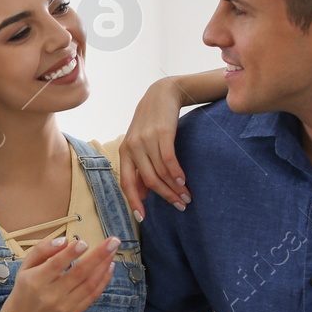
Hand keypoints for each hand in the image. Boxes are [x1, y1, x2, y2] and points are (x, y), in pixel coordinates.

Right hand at [3, 235, 119, 311]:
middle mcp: (52, 295)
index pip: (55, 265)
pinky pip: (93, 295)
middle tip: (113, 241)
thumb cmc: (27, 285)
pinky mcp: (74, 311)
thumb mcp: (26, 265)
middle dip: (98, 256)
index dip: (70, 254)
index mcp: (37, 281)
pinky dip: (104, 280)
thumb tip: (64, 241)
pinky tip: (109, 266)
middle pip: (78, 274)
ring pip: (89, 284)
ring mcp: (65, 305)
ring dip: (104, 266)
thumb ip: (42, 250)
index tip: (84, 242)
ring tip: (113, 250)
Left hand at [120, 77, 193, 217]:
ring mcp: (146, 140)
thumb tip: (143, 195)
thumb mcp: (140, 144)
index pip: (126, 183)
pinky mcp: (162, 133)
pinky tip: (185, 182)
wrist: (162, 94)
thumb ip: (140, 168)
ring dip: (176, 188)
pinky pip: (169, 160)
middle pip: (149, 181)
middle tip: (180, 206)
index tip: (143, 218)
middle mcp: (132, 148)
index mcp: (125, 153)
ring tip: (187, 197)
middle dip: (165, 197)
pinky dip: (177, 173)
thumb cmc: (151, 123)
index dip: (134, 202)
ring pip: (161, 172)